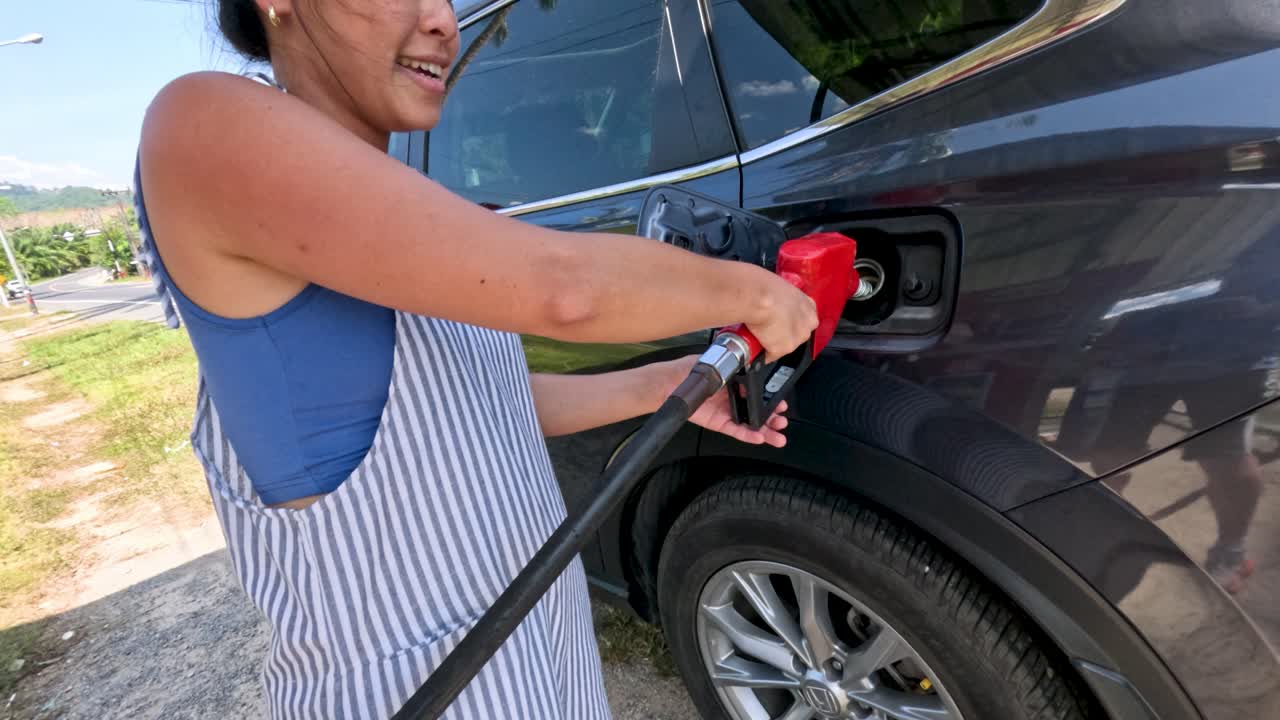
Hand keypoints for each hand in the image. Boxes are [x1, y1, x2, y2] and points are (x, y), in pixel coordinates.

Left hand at [651, 356, 789, 446]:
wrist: (670, 384)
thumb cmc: (688, 371)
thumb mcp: (714, 364)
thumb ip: (732, 368)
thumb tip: (748, 369)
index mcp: (735, 383)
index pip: (758, 393)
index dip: (770, 400)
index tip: (781, 403)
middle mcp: (733, 398)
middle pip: (757, 411)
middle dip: (772, 418)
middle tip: (782, 422)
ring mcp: (727, 412)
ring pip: (750, 424)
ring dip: (765, 431)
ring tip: (778, 437)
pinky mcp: (719, 423)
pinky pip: (736, 431)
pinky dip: (748, 435)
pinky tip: (759, 438)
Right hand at [745, 269, 818, 362]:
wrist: (758, 296)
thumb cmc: (764, 285)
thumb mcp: (778, 287)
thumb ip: (780, 297)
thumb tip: (770, 300)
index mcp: (808, 306)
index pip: (804, 318)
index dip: (790, 320)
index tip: (781, 320)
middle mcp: (807, 324)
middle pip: (796, 335)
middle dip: (783, 335)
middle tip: (767, 328)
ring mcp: (796, 339)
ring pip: (784, 346)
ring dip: (772, 344)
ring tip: (757, 336)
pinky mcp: (782, 349)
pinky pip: (770, 356)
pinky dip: (761, 353)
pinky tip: (753, 344)